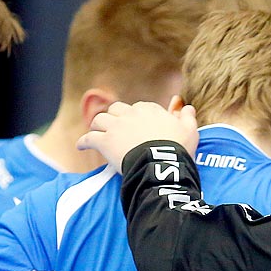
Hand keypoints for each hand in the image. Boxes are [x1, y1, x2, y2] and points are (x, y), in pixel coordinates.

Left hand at [77, 100, 198, 168]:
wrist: (161, 163)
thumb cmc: (177, 148)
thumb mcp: (190, 131)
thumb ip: (187, 118)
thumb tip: (187, 107)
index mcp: (149, 110)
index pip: (139, 107)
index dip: (137, 116)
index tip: (137, 125)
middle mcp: (130, 114)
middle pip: (116, 109)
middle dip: (114, 116)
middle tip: (114, 126)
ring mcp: (116, 127)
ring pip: (100, 120)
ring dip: (98, 126)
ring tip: (96, 132)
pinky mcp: (105, 142)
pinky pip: (89, 138)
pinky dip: (84, 141)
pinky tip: (81, 145)